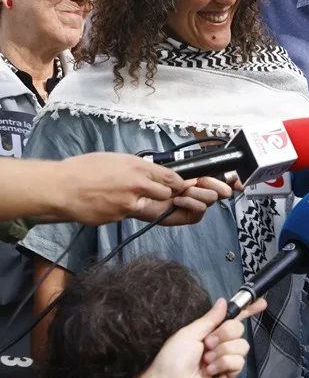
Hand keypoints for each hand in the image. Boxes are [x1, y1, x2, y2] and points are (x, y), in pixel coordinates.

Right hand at [48, 153, 186, 225]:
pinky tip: (110, 203)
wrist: (61, 188)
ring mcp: (128, 205)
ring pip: (149, 207)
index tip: (178, 185)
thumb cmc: (84, 169)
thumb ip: (138, 167)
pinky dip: (124, 210)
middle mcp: (138, 187)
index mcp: (139, 168)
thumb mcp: (117, 159)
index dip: (178, 183)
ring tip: (127, 197)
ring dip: (145, 204)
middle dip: (165, 195)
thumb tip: (152, 172)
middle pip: (167, 195)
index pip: (172, 178)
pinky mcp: (118, 218)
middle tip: (156, 192)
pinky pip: (129, 215)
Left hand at [135, 176, 232, 225]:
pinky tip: (178, 200)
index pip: (224, 178)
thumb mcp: (179, 168)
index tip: (239, 183)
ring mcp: (196, 204)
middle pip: (222, 190)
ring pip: (211, 199)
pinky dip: (190, 203)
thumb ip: (198, 170)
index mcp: (200, 177)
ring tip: (181, 191)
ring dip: (196, 193)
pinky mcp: (189, 216)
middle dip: (212, 184)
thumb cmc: (155, 178)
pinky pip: (200, 210)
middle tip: (199, 180)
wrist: (139, 190)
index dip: (234, 180)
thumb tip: (212, 172)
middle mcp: (201, 190)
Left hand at [142, 297, 266, 377]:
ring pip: (242, 345)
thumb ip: (210, 319)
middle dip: (225, 334)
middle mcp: (220, 343)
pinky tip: (211, 371)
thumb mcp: (188, 334)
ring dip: (223, 351)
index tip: (261, 303)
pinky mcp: (229, 374)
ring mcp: (225, 359)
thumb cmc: (172, 360)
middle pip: (239, 329)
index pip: (232, 318)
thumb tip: (224, 301)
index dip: (247, 310)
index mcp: (209, 332)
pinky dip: (224, 364)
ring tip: (207, 360)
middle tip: (208, 344)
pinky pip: (239, 362)